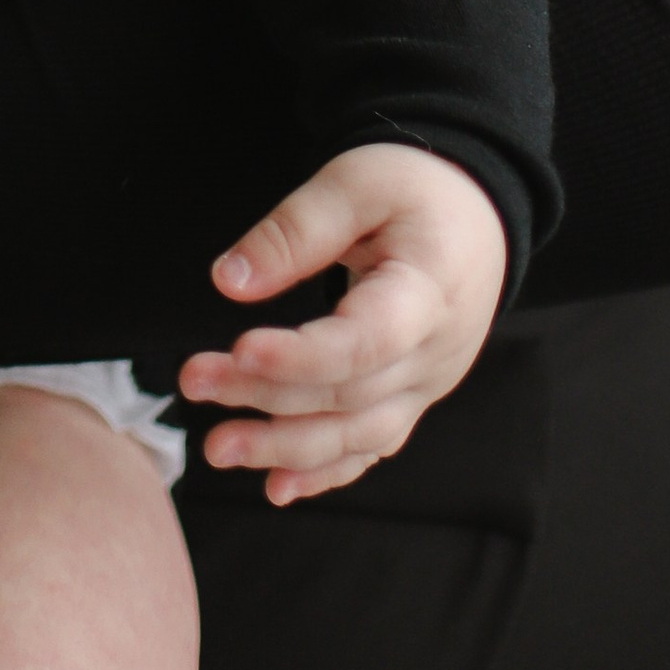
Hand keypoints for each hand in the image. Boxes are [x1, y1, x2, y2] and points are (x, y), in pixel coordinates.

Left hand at [176, 143, 507, 503]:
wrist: (475, 215)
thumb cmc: (415, 189)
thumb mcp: (355, 182)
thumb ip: (294, 231)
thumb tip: (228, 282)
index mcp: (428, 290)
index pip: (365, 340)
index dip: (301, 356)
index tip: (239, 347)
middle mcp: (434, 353)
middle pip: (347, 391)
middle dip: (266, 395)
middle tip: (194, 382)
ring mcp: (427, 384)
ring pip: (357, 434)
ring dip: (286, 448)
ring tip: (219, 448)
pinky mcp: (412, 398)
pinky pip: (371, 445)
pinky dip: (325, 471)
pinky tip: (277, 486)